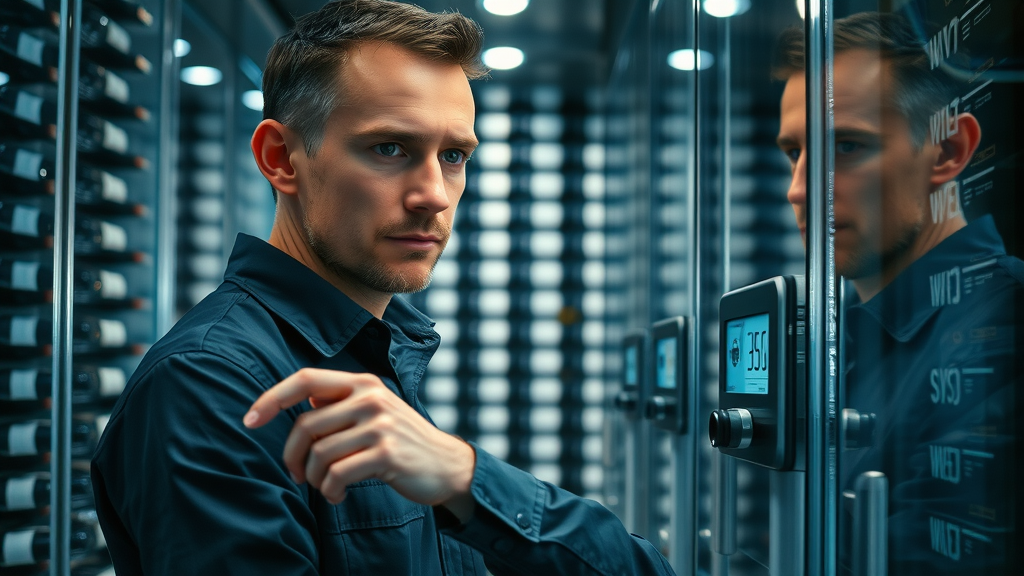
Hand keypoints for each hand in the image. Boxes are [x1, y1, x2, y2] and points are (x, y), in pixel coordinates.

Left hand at [243, 368, 475, 519]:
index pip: (305, 379)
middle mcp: (370, 398)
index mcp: (363, 382)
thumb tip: (303, 401)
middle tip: (296, 475)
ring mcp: (380, 425)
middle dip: (293, 457)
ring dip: (315, 480)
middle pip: (306, 425)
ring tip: (326, 488)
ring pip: (320, 454)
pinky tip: (338, 495)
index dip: (272, 398)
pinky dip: (330, 491)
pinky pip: (338, 475)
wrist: (447, 465)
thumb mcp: (374, 412)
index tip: (249, 420)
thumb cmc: (401, 442)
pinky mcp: (386, 453)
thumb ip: (341, 404)